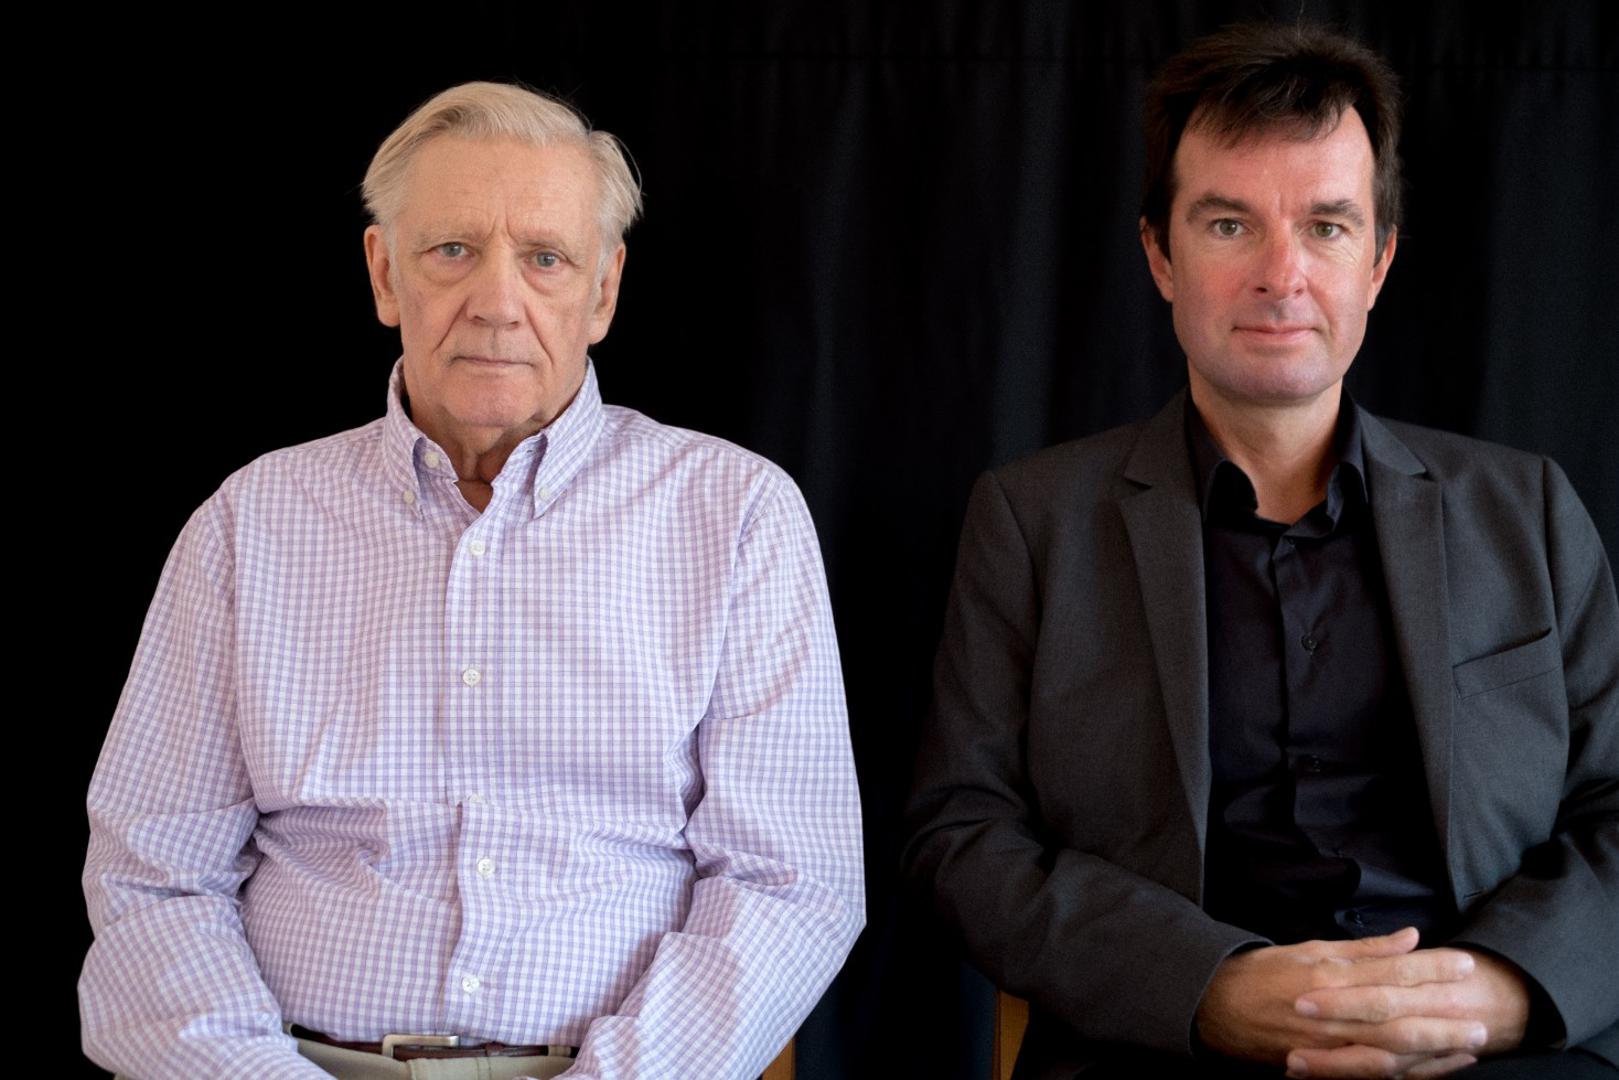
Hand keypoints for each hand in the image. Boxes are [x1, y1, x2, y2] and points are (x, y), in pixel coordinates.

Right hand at [1196, 927, 1486, 1075]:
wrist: (1216, 1008)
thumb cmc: (1262, 974)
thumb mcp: (1309, 950)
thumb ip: (1362, 949)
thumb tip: (1408, 939)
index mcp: (1329, 977)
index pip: (1391, 973)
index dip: (1431, 969)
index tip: (1465, 965)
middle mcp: (1333, 1015)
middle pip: (1399, 1018)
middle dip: (1443, 1017)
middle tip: (1481, 1015)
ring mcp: (1329, 1047)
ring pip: (1392, 1054)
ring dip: (1435, 1051)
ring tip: (1471, 1045)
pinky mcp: (1326, 1070)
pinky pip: (1376, 1076)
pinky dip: (1411, 1073)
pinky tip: (1438, 1067)